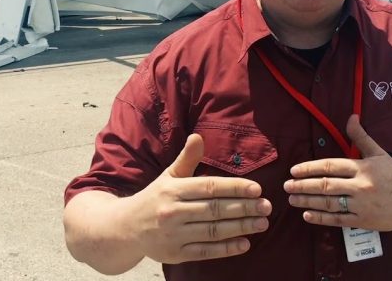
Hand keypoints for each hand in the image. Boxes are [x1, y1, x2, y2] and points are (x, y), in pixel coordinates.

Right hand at [125, 133, 271, 263]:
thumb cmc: (154, 198)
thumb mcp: (168, 177)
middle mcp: (173, 211)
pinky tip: (245, 244)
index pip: (209, 187)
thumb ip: (186, 159)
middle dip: (244, 208)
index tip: (257, 189)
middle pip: (215, 209)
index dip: (235, 188)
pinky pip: (205, 251)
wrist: (124, 228)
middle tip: (267, 206)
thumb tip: (198, 136)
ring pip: (213, 231)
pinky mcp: (175, 254)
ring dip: (241, 228)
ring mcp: (174, 235)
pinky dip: (226, 248)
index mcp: (173, 189)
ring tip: (262, 223)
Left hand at [283, 115, 391, 230]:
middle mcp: (360, 186)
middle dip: (303, 186)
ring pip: (329, 203)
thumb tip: (351, 116)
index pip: (330, 166)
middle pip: (325, 185)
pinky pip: (339, 220)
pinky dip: (321, 218)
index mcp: (362, 167)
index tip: (294, 170)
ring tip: (292, 199)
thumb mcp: (379, 153)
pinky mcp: (364, 220)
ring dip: (308, 201)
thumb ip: (361, 136)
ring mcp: (362, 205)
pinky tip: (307, 215)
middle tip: (287, 185)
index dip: (309, 168)